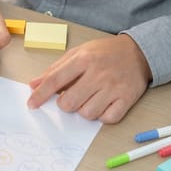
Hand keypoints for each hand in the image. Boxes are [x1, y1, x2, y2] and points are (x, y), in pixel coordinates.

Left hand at [27, 34, 152, 123]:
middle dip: (64, 104)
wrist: (139, 52)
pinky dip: (102, 116)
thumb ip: (55, 69)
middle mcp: (98, 74)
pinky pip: (107, 119)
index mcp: (83, 60)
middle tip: (71, 97)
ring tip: (89, 99)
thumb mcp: (78, 53)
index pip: (54, 80)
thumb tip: (33, 84)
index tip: (32, 104)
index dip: (40, 95)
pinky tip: (103, 105)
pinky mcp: (127, 99)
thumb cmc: (104, 53)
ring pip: (87, 114)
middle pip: (69, 102)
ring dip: (84, 110)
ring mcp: (113, 87)